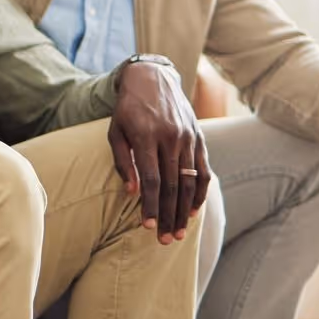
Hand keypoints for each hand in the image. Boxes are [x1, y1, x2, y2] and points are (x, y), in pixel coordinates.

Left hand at [107, 62, 211, 243]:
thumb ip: (123, 162)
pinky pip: (204, 169)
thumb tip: (132, 193)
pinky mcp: (199, 137)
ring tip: (180, 232)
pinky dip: (200, 192)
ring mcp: (188, 137)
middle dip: (169, 215)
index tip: (148, 227)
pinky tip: (193, 210)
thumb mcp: (115, 131)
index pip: (152, 180)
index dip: (151, 206)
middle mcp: (171, 137)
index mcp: (147, 136)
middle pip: (173, 185)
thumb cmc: (127, 109)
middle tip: (166, 240)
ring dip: (185, 210)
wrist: (153, 78)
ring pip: (190, 181)